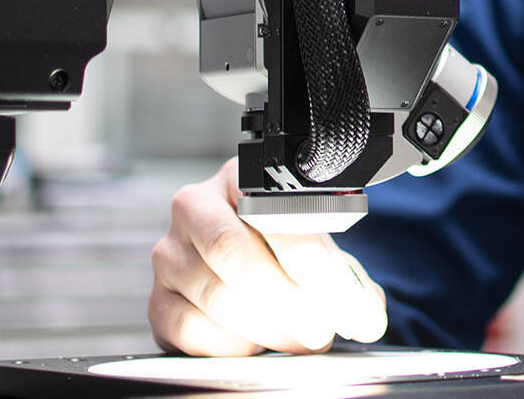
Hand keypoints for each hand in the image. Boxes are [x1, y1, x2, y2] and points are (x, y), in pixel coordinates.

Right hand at [148, 157, 387, 355]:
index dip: (310, 261)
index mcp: (239, 179)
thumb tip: (366, 313)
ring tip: (300, 340)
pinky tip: (256, 343)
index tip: (340, 297)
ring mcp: (170, 255)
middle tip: (320, 329)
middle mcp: (194, 208)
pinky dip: (231, 345)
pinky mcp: (157, 301)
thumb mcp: (316, 246)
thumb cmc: (282, 250)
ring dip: (267, 328)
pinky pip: (189, 328)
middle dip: (287, 301)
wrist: (245, 262)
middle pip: (234, 254)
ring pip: (216, 296)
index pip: (273, 214)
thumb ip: (345, 275)